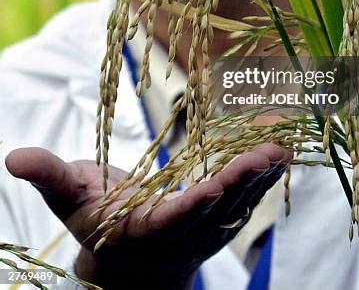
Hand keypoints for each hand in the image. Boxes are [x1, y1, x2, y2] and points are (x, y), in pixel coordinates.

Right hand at [6, 144, 290, 289]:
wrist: (130, 263)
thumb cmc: (98, 222)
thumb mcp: (71, 198)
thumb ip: (49, 176)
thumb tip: (14, 156)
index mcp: (145, 230)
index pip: (175, 218)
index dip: (200, 201)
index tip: (223, 180)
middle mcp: (183, 235)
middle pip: (218, 209)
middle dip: (244, 181)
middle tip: (270, 150)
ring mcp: (208, 231)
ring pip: (240, 203)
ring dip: (263, 173)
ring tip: (284, 143)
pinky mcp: (222, 220)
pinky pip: (247, 197)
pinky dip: (265, 173)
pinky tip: (282, 149)